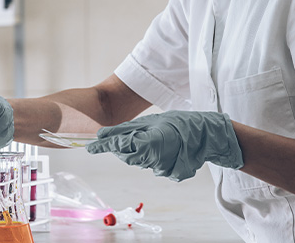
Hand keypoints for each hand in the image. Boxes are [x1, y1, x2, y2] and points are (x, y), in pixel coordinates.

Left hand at [86, 110, 242, 180]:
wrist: (205, 135)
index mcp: (150, 143)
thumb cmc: (177, 124)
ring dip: (137, 151)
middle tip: (131, 135)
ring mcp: (162, 169)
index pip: (120, 146)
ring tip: (152, 138)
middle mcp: (155, 160)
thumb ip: (124, 130)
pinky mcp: (168, 174)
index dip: (104, 146)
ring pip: (138, 161)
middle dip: (123, 147)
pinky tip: (161, 147)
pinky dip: (150, 156)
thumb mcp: (149, 121)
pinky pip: (150, 165)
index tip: (89, 147)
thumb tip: (102, 135)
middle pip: (127, 156)